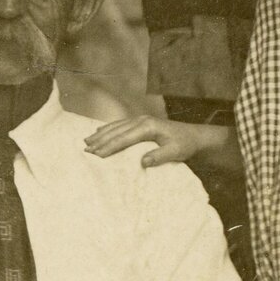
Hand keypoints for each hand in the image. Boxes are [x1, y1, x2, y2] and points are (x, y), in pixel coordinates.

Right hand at [82, 116, 221, 166]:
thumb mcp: (176, 152)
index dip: (110, 147)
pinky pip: (120, 125)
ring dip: (101, 134)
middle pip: (116, 130)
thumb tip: (143, 161)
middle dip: (100, 140)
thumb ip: (160, 156)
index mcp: (148, 127)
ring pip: (116, 126)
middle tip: (85, 149)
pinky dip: (108, 129)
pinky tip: (99, 133)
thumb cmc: (185, 145)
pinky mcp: (140, 122)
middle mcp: (142, 120)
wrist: (194, 136)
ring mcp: (140, 119)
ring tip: (86, 141)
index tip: (97, 155)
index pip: (124, 138)